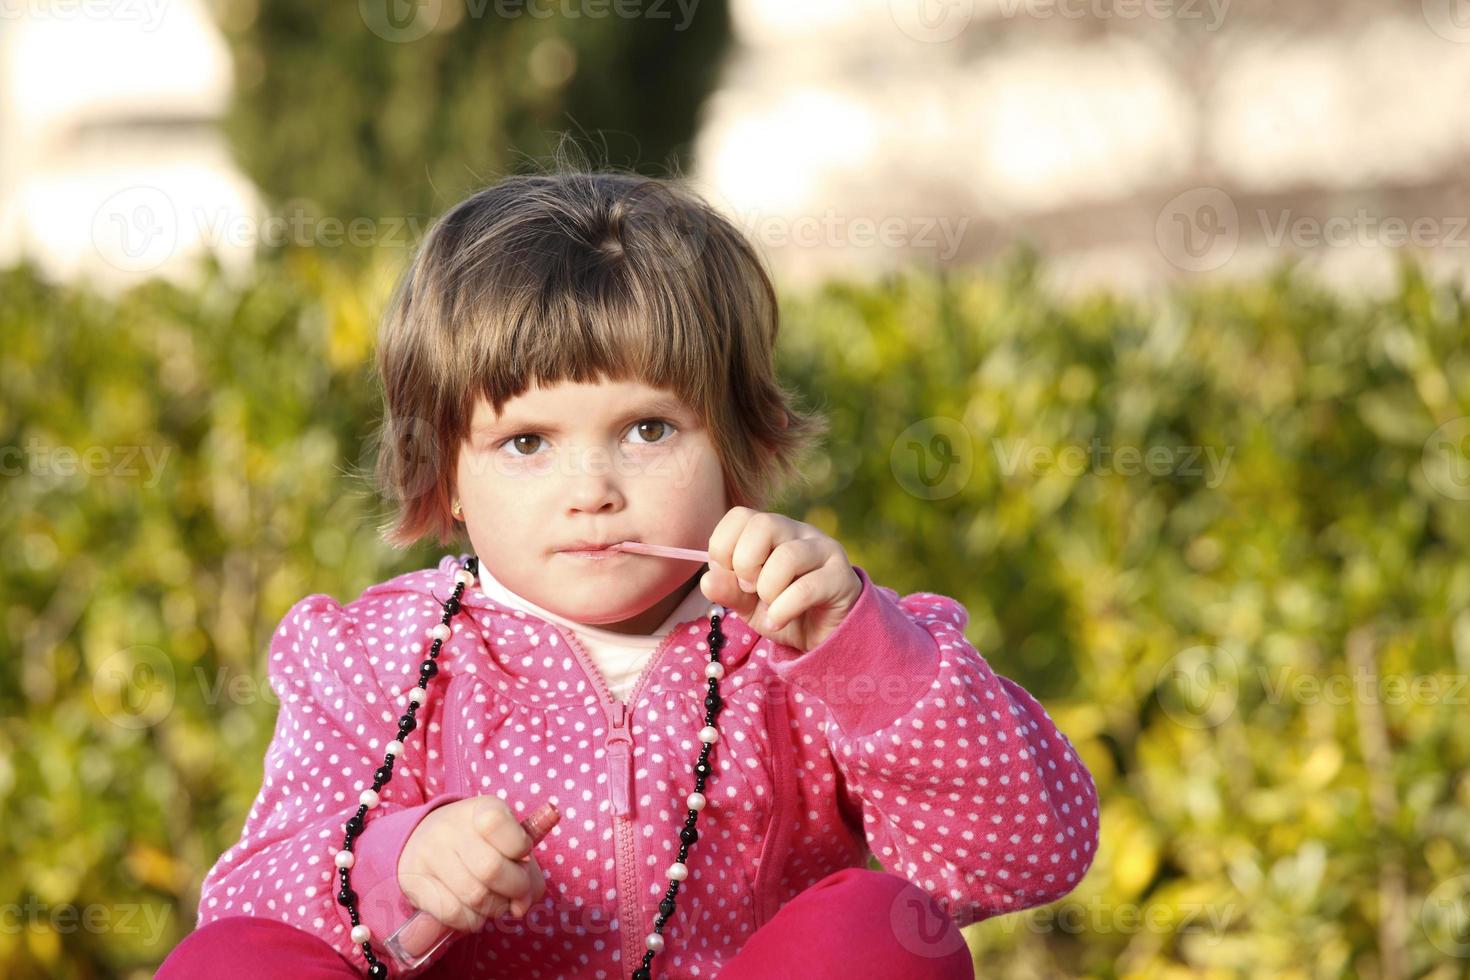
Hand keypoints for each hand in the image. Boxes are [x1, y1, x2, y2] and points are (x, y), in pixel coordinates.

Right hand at [398, 796, 547, 932]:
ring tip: (495, 901)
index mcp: (482, 808)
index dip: (520, 848)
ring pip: (474, 896)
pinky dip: (471, 920)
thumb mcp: (510, 842)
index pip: (499, 824)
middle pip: (491, 869)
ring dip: (494, 908)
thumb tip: (520, 906)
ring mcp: (428, 853)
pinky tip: (473, 911)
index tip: (520, 854)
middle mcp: (450, 826)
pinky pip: (453, 913)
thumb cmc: (482, 844)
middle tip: (515, 892)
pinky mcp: (413, 882)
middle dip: (514, 889)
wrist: (427, 839)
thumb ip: (529, 873)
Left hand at [699, 507, 861, 651]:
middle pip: (763, 524)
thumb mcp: (746, 603)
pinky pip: (806, 588)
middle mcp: (798, 532)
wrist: (822, 637)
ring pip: (787, 556)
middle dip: (745, 563)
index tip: (729, 575)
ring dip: (767, 589)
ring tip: (769, 606)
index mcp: (771, 530)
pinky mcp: (841, 577)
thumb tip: (706, 581)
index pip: (740, 515)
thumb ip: (727, 590)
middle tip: (750, 588)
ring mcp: (823, 550)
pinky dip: (783, 610)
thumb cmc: (782, 610)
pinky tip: (779, 621)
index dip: (723, 547)